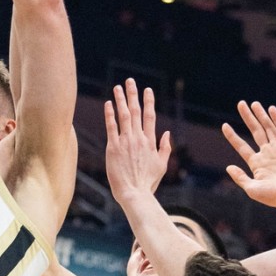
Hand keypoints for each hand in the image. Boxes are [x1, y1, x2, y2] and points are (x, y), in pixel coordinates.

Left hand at [104, 78, 171, 203]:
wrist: (134, 193)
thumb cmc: (147, 182)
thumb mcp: (162, 165)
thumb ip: (165, 148)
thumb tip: (167, 133)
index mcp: (150, 142)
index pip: (150, 117)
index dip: (148, 102)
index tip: (147, 90)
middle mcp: (138, 138)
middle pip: (136, 111)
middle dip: (133, 95)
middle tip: (130, 81)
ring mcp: (126, 141)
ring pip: (123, 115)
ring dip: (120, 100)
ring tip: (118, 87)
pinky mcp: (113, 147)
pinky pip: (111, 127)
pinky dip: (110, 114)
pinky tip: (108, 103)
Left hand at [222, 101, 275, 214]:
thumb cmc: (272, 196)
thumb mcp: (252, 188)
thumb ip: (240, 178)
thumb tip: (228, 167)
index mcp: (256, 163)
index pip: (241, 146)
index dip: (232, 136)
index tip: (224, 125)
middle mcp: (267, 153)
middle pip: (255, 131)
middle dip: (248, 117)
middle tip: (241, 104)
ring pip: (268, 127)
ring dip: (261, 115)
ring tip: (253, 103)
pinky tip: (271, 109)